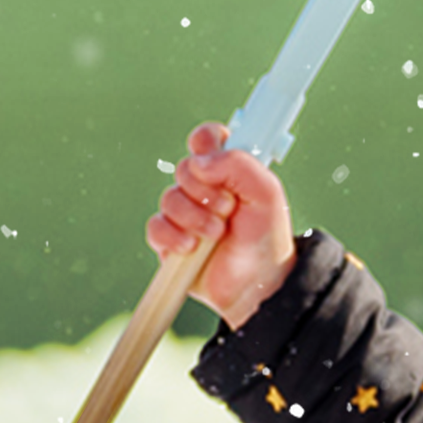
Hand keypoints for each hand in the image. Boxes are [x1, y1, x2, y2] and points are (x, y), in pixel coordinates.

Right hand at [150, 127, 299, 326]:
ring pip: (169, 198)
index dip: (205, 141)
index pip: (206, 138)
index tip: (214, 156)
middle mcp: (203, 188)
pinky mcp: (169, 239)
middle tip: (228, 209)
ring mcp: (184, 213)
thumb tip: (199, 161)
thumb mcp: (266, 193)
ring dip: (194, 218)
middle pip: (184, 169)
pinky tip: (192, 248)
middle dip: (205, 192)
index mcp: (228, 170)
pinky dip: (173, 236)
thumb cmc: (265, 237)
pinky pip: (156, 226)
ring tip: (216, 235)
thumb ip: (239, 165)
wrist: (255, 283)